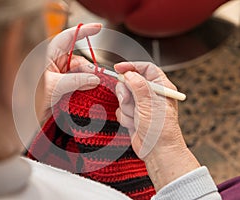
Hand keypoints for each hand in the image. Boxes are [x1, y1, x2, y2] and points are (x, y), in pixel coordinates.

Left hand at [36, 23, 101, 123]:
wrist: (25, 116)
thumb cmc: (30, 98)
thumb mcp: (54, 86)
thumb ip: (75, 80)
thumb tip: (94, 78)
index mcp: (49, 55)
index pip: (68, 37)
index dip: (84, 31)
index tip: (99, 28)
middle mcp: (55, 63)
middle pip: (79, 59)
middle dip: (89, 68)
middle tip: (96, 79)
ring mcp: (61, 75)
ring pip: (81, 72)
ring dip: (88, 81)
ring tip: (90, 90)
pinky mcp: (64, 86)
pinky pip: (79, 83)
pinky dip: (85, 87)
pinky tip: (89, 92)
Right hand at [114, 62, 199, 189]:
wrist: (157, 151)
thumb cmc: (161, 130)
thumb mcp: (150, 104)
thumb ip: (138, 86)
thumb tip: (128, 74)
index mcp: (161, 87)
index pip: (146, 68)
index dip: (132, 66)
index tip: (118, 68)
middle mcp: (150, 94)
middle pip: (130, 82)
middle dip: (126, 92)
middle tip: (129, 100)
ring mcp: (141, 105)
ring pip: (123, 96)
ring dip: (127, 108)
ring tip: (137, 117)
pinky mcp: (133, 114)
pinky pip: (121, 109)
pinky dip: (125, 117)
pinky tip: (134, 124)